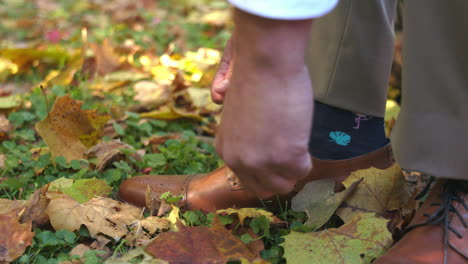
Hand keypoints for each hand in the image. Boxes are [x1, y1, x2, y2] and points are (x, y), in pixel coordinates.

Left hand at [214, 9, 313, 198]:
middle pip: (265, 189)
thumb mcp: (240, 117)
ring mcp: (262, 161)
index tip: (276, 155)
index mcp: (226, 150)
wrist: (265, 63)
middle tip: (289, 151)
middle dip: (279, 174)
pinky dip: (306, 157)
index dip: (266, 170)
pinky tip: (300, 133)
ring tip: (294, 140)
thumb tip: (262, 148)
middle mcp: (240, 161)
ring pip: (285, 185)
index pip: (247, 180)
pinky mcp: (286, 156)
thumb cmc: (255, 80)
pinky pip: (303, 171)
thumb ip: (246, 138)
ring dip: (293, 168)